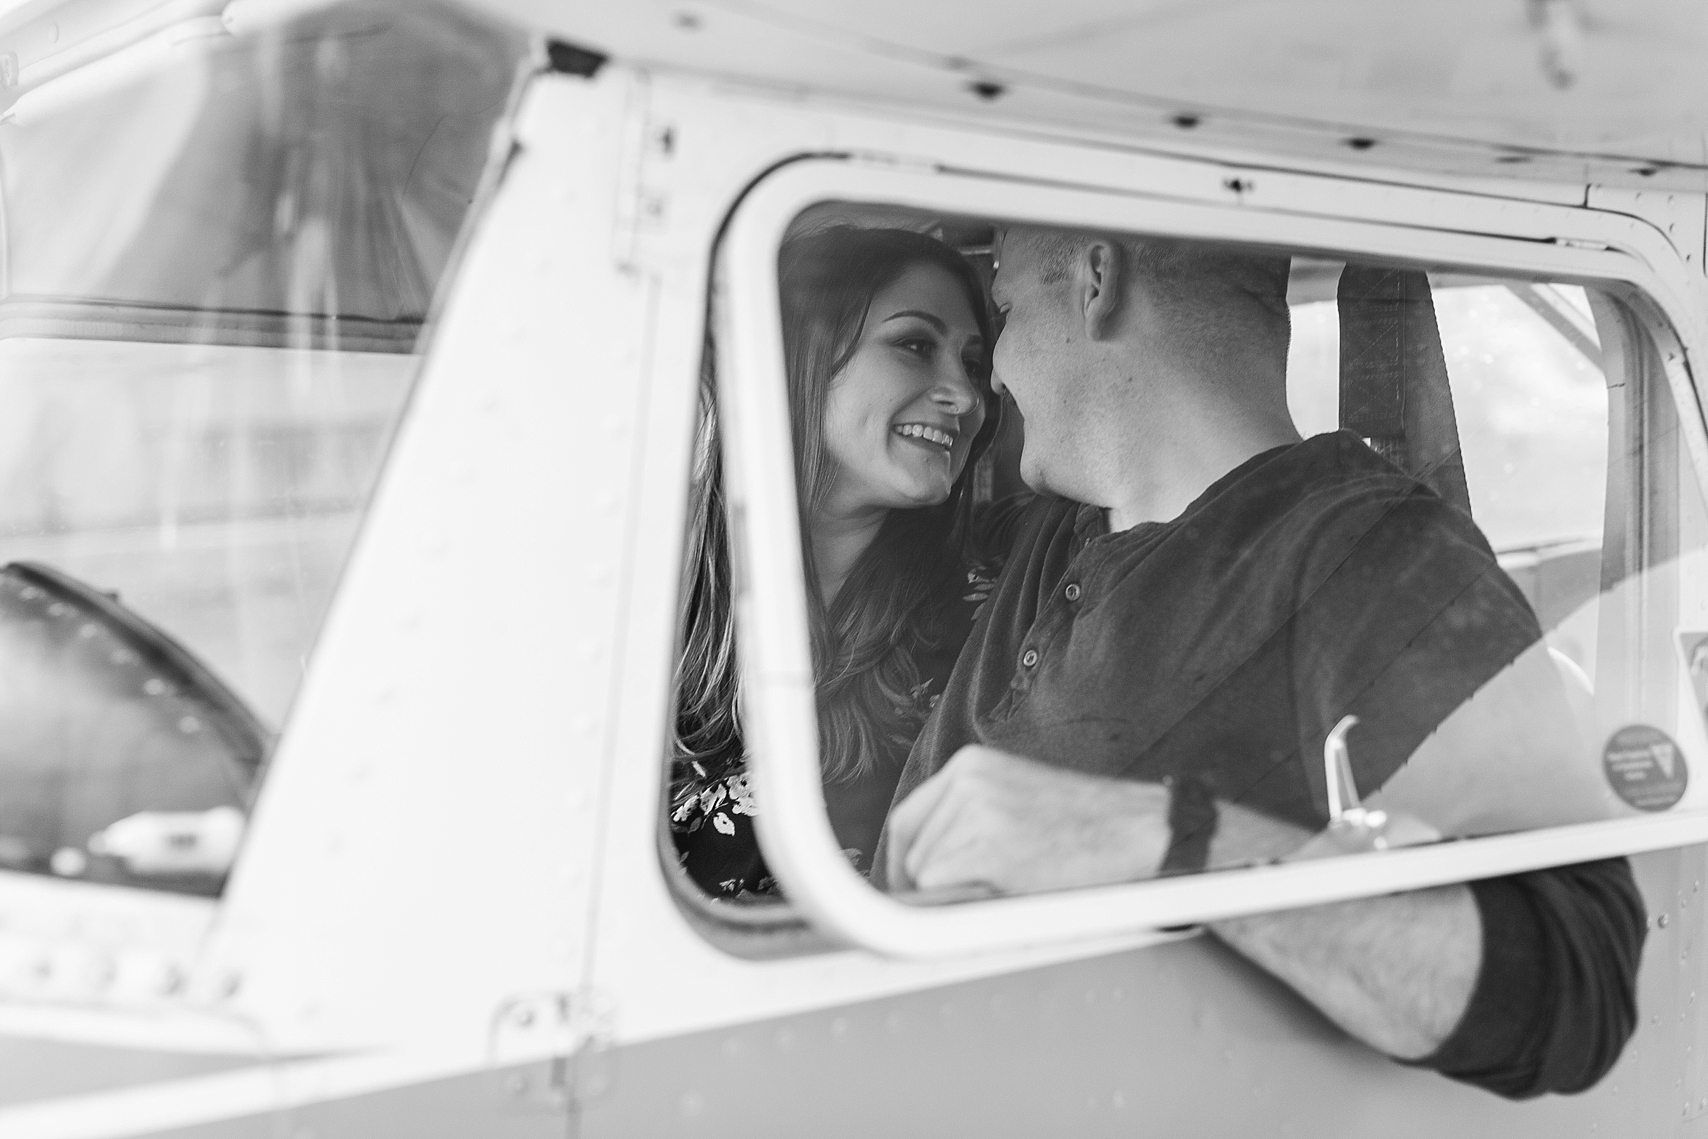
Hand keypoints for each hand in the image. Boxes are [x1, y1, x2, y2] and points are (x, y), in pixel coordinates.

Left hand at [886, 744, 1171, 894]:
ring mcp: (975, 810)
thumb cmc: (1087, 828)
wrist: (1140, 832)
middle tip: (967, 902)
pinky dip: (960, 905)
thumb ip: (967, 820)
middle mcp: (966, 779)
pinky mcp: (987, 846)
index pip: (908, 818)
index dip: (902, 863)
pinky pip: (940, 888)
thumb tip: (920, 871)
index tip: (908, 891)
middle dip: (928, 884)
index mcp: (971, 764)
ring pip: (924, 873)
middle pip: (911, 849)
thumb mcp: (1015, 801)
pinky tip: (1003, 898)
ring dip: (953, 895)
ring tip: (1006, 891)